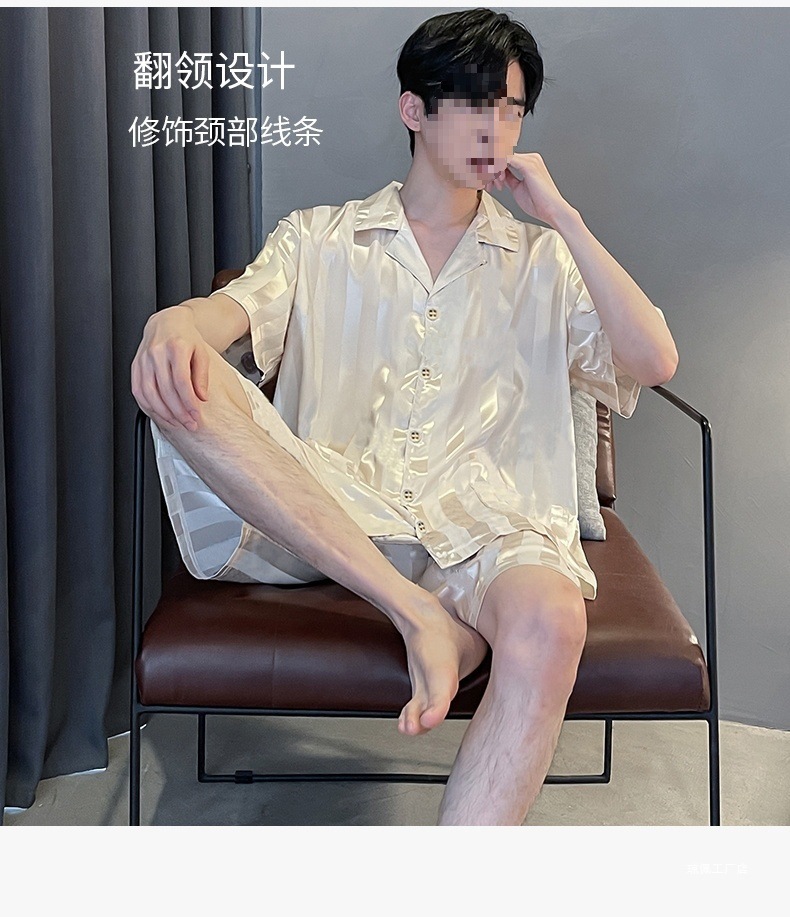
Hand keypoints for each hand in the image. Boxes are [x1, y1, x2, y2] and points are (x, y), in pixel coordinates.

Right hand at [131, 306, 211, 431]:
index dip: (188, 402)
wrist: (168, 323)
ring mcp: (143, 359)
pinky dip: (147, 405)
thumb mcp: (202, 354)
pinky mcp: (135, 365)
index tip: (195, 415)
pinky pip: (138, 390)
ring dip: (162, 412)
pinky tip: (158, 414)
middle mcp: (157, 353)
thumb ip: (202, 376)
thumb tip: (201, 397)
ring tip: (175, 422)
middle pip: (165, 390)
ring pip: (149, 393)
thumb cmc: (186, 339)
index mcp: (176, 347)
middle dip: (178, 412)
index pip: (181, 381)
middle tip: (189, 423)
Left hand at [484, 152, 575, 228]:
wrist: (551, 211)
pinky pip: (506, 160)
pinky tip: (495, 180)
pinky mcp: (528, 166)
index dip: (494, 171)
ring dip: (493, 171)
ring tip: (491, 186)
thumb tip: (500, 175)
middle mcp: (530, 159)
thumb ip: (509, 179)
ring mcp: (530, 160)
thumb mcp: (517, 189)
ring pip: (503, 157)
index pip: (506, 159)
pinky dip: (497, 169)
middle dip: (491, 171)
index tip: (488, 183)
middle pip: (503, 157)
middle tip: (487, 185)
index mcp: (529, 163)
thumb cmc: (538, 204)